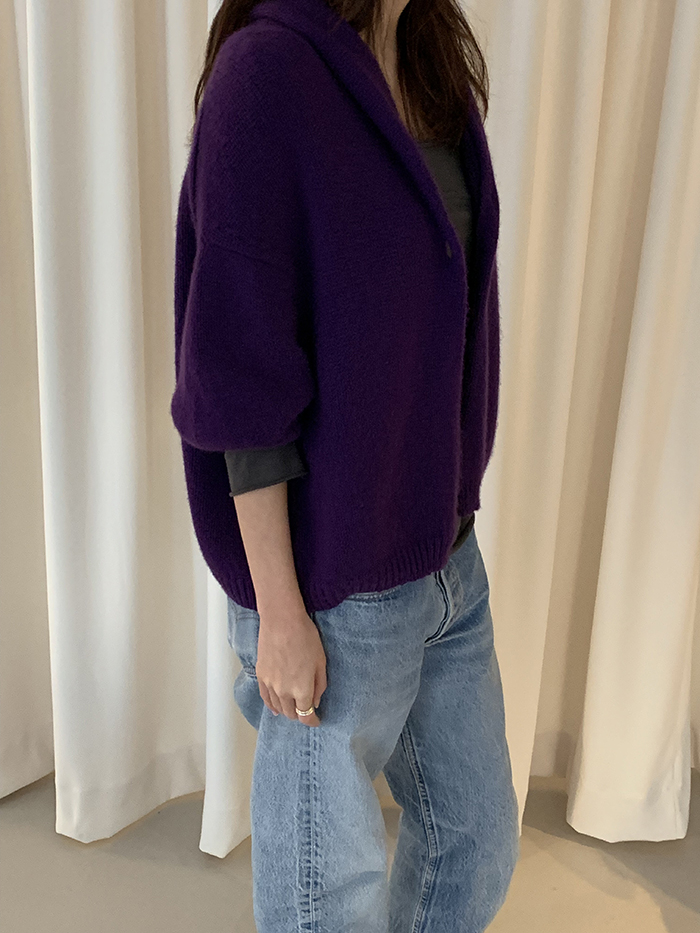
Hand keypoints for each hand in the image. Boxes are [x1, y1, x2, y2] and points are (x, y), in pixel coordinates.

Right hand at [255, 605, 326, 726]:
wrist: (282, 621)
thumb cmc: (306, 637)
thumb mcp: (320, 662)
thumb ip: (319, 686)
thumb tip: (315, 702)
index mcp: (302, 690)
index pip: (306, 716)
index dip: (313, 721)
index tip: (317, 720)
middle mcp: (284, 692)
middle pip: (291, 714)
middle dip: (300, 715)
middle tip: (307, 711)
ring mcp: (270, 685)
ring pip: (278, 708)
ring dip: (287, 711)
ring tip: (293, 708)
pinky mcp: (260, 676)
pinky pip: (265, 698)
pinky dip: (271, 705)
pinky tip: (275, 708)